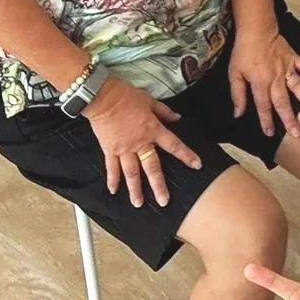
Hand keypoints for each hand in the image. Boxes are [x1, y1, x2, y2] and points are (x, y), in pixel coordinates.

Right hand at [83, 75, 204, 206]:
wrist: (103, 97)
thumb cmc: (126, 96)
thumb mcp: (150, 100)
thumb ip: (164, 112)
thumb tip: (177, 118)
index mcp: (152, 130)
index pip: (174, 145)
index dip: (186, 155)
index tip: (196, 165)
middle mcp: (140, 143)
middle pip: (152, 168)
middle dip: (159, 185)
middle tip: (164, 201)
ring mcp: (124, 149)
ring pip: (132, 173)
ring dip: (135, 189)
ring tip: (138, 203)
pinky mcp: (109, 149)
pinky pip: (111, 167)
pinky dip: (112, 179)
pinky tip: (114, 191)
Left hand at [226, 25, 299, 137]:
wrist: (256, 30)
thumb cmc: (243, 52)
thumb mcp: (234, 74)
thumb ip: (237, 94)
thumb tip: (238, 113)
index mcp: (260, 83)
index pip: (263, 106)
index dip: (266, 121)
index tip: (270, 133)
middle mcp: (275, 78)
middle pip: (283, 102)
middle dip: (289, 119)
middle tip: (297, 133)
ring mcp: (286, 68)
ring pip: (297, 87)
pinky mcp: (293, 58)